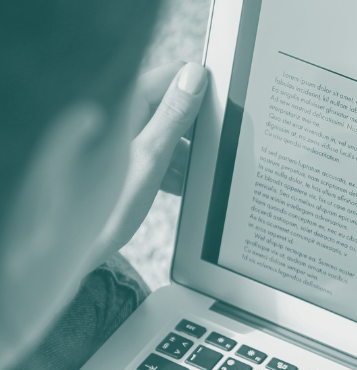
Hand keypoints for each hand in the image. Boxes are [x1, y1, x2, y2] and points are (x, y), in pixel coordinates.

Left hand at [89, 61, 207, 270]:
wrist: (74, 246)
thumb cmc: (104, 206)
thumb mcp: (150, 157)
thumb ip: (173, 116)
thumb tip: (195, 78)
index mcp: (122, 105)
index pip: (170, 77)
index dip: (198, 87)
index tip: (222, 102)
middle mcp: (120, 117)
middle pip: (170, 106)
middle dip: (195, 126)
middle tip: (215, 146)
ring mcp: (121, 140)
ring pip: (166, 133)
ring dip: (186, 151)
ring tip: (200, 174)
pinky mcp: (122, 161)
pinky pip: (156, 154)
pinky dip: (172, 167)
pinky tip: (181, 186)